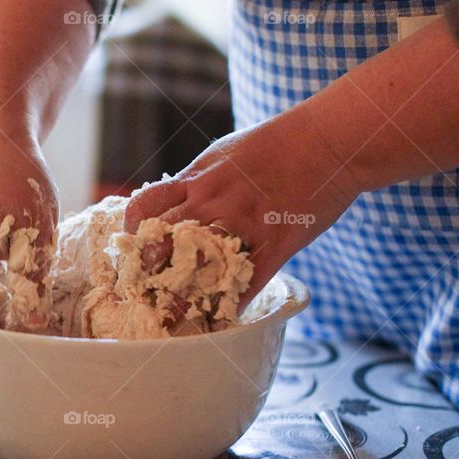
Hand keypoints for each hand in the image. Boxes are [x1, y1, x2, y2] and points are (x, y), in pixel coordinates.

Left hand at [124, 111, 360, 311]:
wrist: (327, 140)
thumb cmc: (275, 143)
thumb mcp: (223, 154)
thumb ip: (197, 181)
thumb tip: (173, 201)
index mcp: (196, 179)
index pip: (144, 207)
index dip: (132, 232)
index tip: (131, 250)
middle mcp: (212, 202)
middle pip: (161, 242)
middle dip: (147, 270)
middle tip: (143, 292)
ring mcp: (244, 223)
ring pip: (198, 267)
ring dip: (182, 295)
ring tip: (172, 316)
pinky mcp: (276, 242)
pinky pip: (247, 282)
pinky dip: (231, 304)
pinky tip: (221, 318)